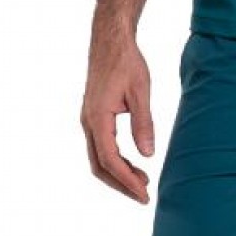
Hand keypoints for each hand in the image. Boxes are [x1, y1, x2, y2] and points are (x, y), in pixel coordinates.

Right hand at [81, 32, 154, 203]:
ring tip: (142, 181)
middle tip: (144, 195)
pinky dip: (114, 160)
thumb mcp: (140, 91)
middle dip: (121, 184)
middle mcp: (88, 123)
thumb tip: (148, 154)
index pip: (110, 160)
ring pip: (98, 158)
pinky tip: (132, 162)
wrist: (110, 40)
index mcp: (97, 118)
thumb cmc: (126, 62)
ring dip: (118, 174)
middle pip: (100, 166)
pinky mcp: (93, 116)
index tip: (144, 193)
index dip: (127, 180)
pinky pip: (99, 147)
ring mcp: (88, 120)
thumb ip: (143, 123)